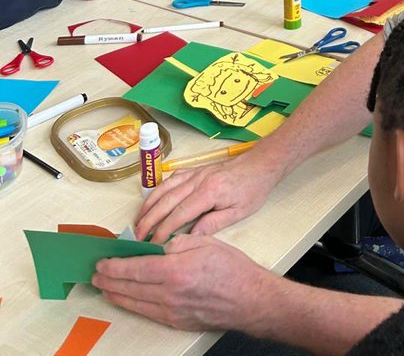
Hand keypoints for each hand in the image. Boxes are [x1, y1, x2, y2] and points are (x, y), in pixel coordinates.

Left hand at [94, 233, 272, 330]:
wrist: (249, 299)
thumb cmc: (232, 269)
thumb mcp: (206, 243)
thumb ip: (177, 242)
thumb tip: (155, 246)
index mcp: (176, 270)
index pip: (136, 269)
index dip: (116, 266)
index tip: (103, 261)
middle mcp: (169, 294)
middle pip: (130, 287)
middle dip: (109, 280)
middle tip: (96, 273)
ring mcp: (171, 311)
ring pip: (134, 302)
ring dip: (115, 294)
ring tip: (103, 286)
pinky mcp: (175, 321)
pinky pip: (146, 312)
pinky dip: (131, 305)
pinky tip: (125, 299)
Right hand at [134, 150, 276, 241]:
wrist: (261, 164)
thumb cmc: (252, 190)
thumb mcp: (239, 212)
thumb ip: (214, 224)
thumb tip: (190, 238)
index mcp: (209, 192)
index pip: (179, 214)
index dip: (163, 230)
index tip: (152, 245)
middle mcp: (198, 180)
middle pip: (166, 201)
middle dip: (149, 220)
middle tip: (136, 238)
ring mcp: (195, 173)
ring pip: (165, 188)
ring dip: (149, 205)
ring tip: (137, 222)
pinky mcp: (195, 169)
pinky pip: (171, 179)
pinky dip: (158, 191)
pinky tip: (152, 202)